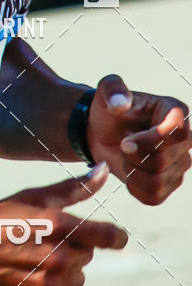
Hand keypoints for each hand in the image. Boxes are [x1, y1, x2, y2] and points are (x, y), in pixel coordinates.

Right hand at [0, 162, 126, 285]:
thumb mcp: (32, 196)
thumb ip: (73, 187)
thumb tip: (103, 170)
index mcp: (57, 226)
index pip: (107, 237)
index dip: (114, 236)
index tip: (115, 237)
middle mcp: (56, 259)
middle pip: (87, 256)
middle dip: (72, 247)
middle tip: (42, 239)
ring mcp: (47, 285)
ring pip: (76, 279)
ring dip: (63, 270)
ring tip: (33, 257)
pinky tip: (30, 275)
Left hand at [87, 75, 191, 204]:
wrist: (102, 133)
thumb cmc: (108, 110)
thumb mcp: (105, 93)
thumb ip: (112, 89)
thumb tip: (121, 102)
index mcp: (175, 112)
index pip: (178, 132)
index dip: (151, 141)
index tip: (126, 140)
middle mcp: (184, 139)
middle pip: (165, 160)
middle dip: (134, 156)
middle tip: (122, 144)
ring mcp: (180, 163)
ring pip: (159, 181)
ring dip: (132, 171)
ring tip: (125, 155)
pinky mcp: (169, 184)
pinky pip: (154, 196)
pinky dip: (134, 186)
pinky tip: (128, 169)